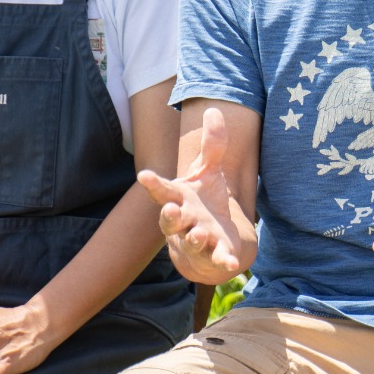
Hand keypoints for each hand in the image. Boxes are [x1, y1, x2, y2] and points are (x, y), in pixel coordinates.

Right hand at [138, 107, 253, 284]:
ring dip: (195, 237)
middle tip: (171, 209)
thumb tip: (213, 110)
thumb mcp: (208, 172)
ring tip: (200, 233)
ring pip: (191, 241)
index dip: (153, 184)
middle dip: (170, 215)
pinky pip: (217, 260)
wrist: (210, 240)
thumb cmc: (203, 202)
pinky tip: (230, 264)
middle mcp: (183, 221)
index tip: (144, 175)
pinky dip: (222, 262)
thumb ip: (212, 145)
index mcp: (179, 199)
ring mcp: (197, 240)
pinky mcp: (214, 255)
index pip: (162, 190)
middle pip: (170, 220)